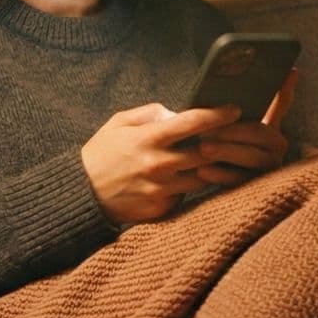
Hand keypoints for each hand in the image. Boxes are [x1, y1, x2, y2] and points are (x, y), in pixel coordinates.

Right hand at [81, 102, 240, 223]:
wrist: (82, 193)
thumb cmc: (102, 153)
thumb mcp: (119, 122)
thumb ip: (150, 113)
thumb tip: (177, 113)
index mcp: (148, 139)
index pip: (192, 123)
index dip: (217, 115)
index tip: (234, 110)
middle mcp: (158, 165)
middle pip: (206, 152)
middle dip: (224, 142)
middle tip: (235, 135)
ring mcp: (161, 189)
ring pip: (203, 176)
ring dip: (211, 166)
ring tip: (214, 156)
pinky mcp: (162, 208)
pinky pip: (187, 195)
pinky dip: (191, 185)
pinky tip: (190, 177)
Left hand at [194, 69, 297, 187]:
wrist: (209, 178)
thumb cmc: (221, 144)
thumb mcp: (229, 123)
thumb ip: (241, 103)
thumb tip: (278, 72)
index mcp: (273, 130)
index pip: (281, 104)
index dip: (285, 89)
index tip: (290, 71)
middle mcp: (276, 149)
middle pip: (260, 134)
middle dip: (234, 130)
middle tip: (209, 128)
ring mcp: (266, 170)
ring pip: (250, 159)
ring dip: (226, 152)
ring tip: (203, 147)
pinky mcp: (252, 190)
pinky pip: (238, 183)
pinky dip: (220, 176)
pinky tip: (203, 171)